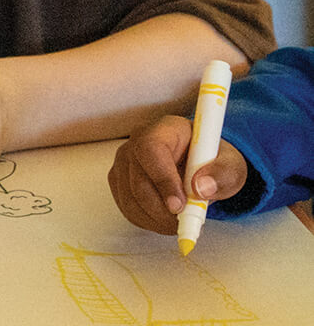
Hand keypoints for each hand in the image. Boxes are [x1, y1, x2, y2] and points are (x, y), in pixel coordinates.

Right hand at [107, 115, 249, 234]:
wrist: (199, 166)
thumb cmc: (211, 161)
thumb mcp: (231, 165)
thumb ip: (222, 173)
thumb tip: (201, 188)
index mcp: (164, 130)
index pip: (151, 149)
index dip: (163, 179)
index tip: (179, 205)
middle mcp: (137, 142)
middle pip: (138, 180)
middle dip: (162, 209)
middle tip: (186, 221)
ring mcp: (124, 162)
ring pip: (130, 198)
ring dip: (156, 218)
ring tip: (180, 221)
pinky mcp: (119, 180)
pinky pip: (127, 207)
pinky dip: (147, 220)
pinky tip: (165, 218)